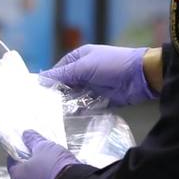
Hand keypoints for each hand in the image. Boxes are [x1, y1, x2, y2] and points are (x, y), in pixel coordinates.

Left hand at [6, 130, 80, 178]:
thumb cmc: (56, 169)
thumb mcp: (44, 147)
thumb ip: (33, 140)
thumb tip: (27, 135)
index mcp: (16, 176)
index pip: (12, 160)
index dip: (20, 151)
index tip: (27, 146)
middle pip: (23, 173)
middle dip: (31, 164)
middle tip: (42, 155)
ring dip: (40, 176)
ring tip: (52, 167)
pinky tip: (58, 178)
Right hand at [40, 44, 158, 106]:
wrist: (141, 76)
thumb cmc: (111, 65)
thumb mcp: (84, 67)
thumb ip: (62, 75)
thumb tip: (40, 80)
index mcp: (79, 58)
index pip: (57, 71)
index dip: (48, 82)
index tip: (36, 95)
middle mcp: (84, 72)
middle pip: (65, 86)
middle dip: (57, 96)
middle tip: (44, 109)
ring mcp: (93, 86)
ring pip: (75, 98)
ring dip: (68, 105)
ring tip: (55, 116)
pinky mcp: (101, 100)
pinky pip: (86, 107)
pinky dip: (80, 112)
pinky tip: (71, 119)